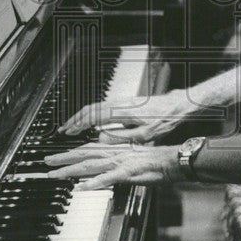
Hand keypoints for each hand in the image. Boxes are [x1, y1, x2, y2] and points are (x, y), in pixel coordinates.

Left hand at [44, 143, 182, 189]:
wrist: (170, 160)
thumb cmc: (152, 162)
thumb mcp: (129, 159)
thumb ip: (112, 164)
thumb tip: (98, 171)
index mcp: (113, 150)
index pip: (86, 149)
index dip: (68, 153)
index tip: (54, 157)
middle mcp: (113, 153)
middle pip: (83, 155)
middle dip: (62, 159)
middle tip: (46, 164)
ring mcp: (118, 163)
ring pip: (89, 165)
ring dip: (70, 170)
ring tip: (56, 175)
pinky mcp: (126, 173)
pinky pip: (107, 178)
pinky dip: (93, 182)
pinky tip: (81, 188)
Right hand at [59, 89, 194, 142]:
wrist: (176, 106)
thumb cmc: (163, 120)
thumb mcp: (143, 136)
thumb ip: (121, 138)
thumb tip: (100, 139)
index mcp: (122, 112)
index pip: (93, 116)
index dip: (78, 124)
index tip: (68, 132)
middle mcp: (119, 103)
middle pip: (90, 108)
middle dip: (74, 119)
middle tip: (64, 130)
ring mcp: (122, 100)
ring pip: (95, 106)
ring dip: (82, 116)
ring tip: (73, 126)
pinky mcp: (125, 102)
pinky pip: (102, 106)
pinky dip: (92, 113)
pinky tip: (90, 121)